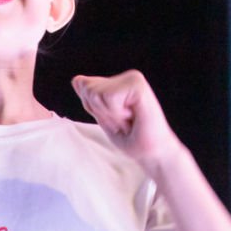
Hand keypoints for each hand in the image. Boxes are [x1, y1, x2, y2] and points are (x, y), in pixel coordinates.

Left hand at [72, 70, 187, 176]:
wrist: (153, 153)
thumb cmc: (132, 139)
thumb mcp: (104, 118)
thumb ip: (91, 99)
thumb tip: (77, 80)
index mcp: (118, 82)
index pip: (83, 85)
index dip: (93, 109)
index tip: (114, 120)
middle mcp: (126, 76)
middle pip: (87, 89)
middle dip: (100, 112)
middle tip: (122, 122)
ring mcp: (133, 78)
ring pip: (96, 93)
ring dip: (110, 115)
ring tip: (127, 120)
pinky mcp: (137, 84)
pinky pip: (108, 97)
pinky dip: (117, 114)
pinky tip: (133, 117)